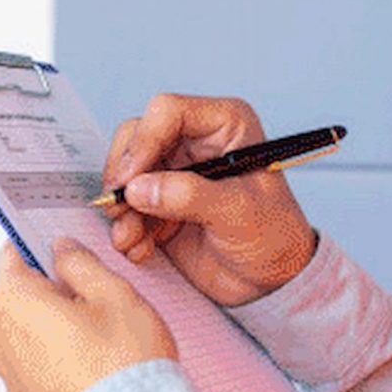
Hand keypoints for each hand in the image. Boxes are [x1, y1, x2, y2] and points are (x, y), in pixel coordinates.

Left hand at [0, 237, 175, 391]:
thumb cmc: (121, 364)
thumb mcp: (112, 292)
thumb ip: (81, 263)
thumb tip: (63, 249)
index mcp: (12, 301)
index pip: (13, 253)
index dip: (39, 242)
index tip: (61, 243)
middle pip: (21, 293)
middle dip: (54, 287)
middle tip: (97, 292)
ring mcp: (10, 374)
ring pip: (30, 329)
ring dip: (57, 323)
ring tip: (101, 331)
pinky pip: (37, 361)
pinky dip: (58, 354)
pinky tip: (94, 359)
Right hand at [101, 94, 318, 306]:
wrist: (271, 280)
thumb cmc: (274, 236)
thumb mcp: (238, 211)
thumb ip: (189, 196)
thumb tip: (139, 188)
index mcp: (225, 125)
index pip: (168, 112)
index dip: (143, 142)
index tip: (129, 180)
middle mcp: (197, 141)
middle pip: (137, 137)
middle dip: (123, 176)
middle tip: (118, 208)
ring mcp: (176, 171)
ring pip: (126, 172)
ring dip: (120, 208)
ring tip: (129, 239)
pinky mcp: (162, 202)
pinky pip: (127, 205)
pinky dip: (126, 227)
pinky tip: (139, 248)